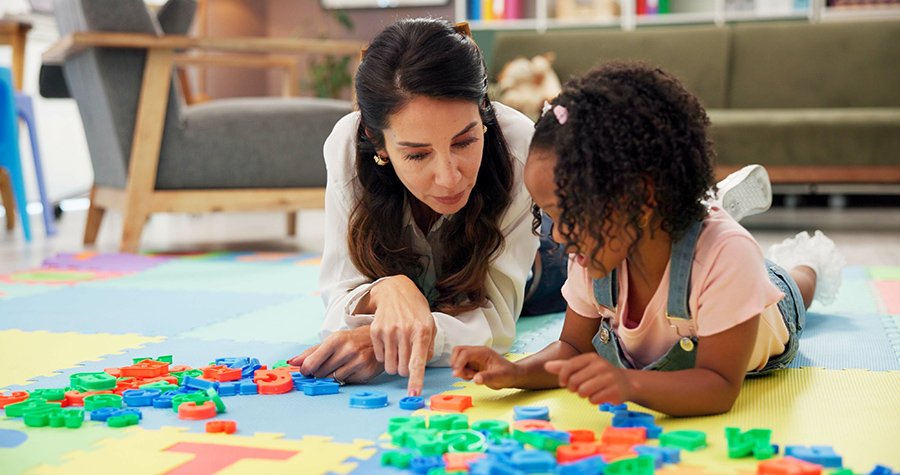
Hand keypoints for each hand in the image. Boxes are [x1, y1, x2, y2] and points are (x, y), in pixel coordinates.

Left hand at [287, 326, 383, 383]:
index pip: (311, 363)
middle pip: (320, 373)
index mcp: (336, 340)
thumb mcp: (332, 340)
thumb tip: (292, 362)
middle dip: (319, 372)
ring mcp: (358, 362)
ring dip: (332, 376)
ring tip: (340, 365)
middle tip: (328, 365)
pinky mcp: (365, 372)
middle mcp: (347, 350)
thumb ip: (311, 352)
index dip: (306, 370)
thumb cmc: (351, 340)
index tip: (306, 371)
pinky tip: (351, 369)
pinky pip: (346, 382)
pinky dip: (345, 378)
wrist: (378, 340)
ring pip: (332, 379)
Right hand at [368, 275, 435, 396]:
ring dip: (394, 364)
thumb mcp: (430, 327)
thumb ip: (428, 349)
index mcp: (422, 332)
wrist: (396, 292)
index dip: (415, 380)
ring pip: (389, 366)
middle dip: (404, 369)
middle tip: (407, 357)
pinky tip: (389, 342)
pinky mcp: (375, 331)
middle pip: (401, 369)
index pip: (417, 362)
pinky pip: (379, 357)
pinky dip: (384, 355)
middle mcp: (405, 331)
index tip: (413, 394)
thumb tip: (418, 369)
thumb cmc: (416, 313)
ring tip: (398, 350)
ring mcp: (388, 330)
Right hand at [451, 346, 519, 389]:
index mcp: (483, 352)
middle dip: (456, 363)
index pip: (465, 353)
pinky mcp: (472, 364)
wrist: (512, 376)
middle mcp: (477, 353)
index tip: (457, 373)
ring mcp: (474, 358)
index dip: (459, 363)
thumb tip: (476, 379)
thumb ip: (488, 377)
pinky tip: (471, 377)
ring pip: (458, 358)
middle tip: (462, 374)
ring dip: (459, 368)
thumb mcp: (500, 377)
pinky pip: (461, 366)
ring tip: (470, 377)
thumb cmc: (508, 374)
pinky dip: (462, 372)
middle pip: (458, 351)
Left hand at [544, 353, 633, 404]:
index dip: (562, 377)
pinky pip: (594, 400)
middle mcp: (600, 366)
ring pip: (583, 392)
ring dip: (584, 395)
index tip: (563, 382)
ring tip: (591, 391)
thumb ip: (564, 367)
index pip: (568, 367)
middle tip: (580, 388)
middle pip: (574, 382)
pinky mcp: (614, 391)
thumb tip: (546, 366)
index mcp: (591, 358)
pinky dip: (594, 400)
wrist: (626, 383)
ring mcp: (609, 378)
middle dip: (574, 388)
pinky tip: (600, 395)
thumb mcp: (583, 367)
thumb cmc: (600, 375)